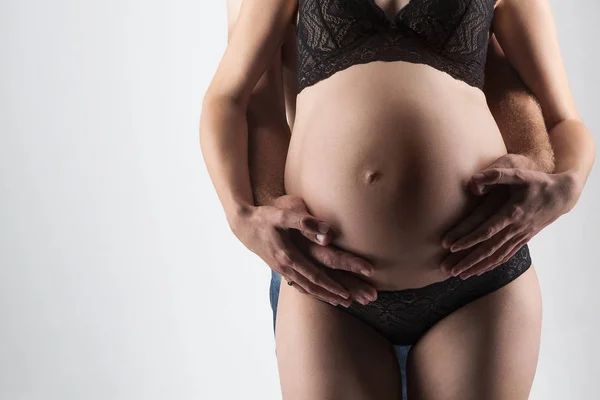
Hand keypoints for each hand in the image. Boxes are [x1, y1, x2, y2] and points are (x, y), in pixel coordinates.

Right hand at [229, 194, 376, 305]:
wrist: (243, 225)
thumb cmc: (264, 217)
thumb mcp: (282, 214)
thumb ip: (305, 222)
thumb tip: (328, 233)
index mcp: (290, 256)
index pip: (317, 275)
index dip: (335, 284)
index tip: (353, 292)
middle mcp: (287, 268)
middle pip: (316, 286)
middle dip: (339, 294)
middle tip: (363, 301)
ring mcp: (284, 271)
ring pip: (309, 289)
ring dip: (329, 296)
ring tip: (348, 303)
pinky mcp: (282, 269)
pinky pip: (301, 286)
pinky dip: (314, 292)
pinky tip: (323, 295)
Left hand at [440, 153, 577, 278]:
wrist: (563, 196)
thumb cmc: (538, 183)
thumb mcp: (520, 175)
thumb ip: (497, 175)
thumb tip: (474, 178)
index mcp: (512, 213)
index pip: (487, 230)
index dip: (469, 239)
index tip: (451, 247)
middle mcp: (516, 229)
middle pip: (489, 249)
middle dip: (468, 261)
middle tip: (449, 270)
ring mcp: (520, 236)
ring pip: (497, 257)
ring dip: (478, 267)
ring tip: (460, 275)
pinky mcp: (523, 240)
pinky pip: (506, 256)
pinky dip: (492, 265)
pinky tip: (479, 271)